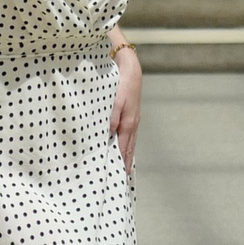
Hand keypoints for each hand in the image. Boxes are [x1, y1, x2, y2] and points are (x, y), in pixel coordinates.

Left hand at [110, 41, 142, 176]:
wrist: (130, 66)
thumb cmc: (122, 83)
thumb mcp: (116, 99)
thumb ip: (113, 116)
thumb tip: (110, 134)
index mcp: (128, 122)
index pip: (124, 147)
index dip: (122, 162)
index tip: (120, 176)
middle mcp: (132, 123)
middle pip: (128, 147)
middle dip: (125, 162)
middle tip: (122, 178)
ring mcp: (133, 119)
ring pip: (129, 141)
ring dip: (126, 154)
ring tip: (124, 167)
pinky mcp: (131, 114)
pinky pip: (129, 134)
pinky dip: (127, 144)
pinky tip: (123, 146)